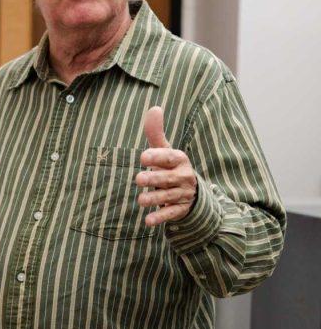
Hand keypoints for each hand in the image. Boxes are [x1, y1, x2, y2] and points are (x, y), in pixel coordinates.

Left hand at [135, 106, 196, 225]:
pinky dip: (160, 217)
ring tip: (141, 201)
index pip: (169, 157)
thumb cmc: (170, 166)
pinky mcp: (180, 209)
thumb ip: (156, 133)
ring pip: (168, 196)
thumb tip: (155, 108)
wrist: (190, 191)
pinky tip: (148, 221)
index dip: (157, 156)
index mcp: (179, 159)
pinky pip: (171, 213)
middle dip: (154, 179)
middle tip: (138, 179)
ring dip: (155, 198)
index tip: (143, 156)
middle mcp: (183, 176)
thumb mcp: (165, 150)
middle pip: (168, 178)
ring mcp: (183, 194)